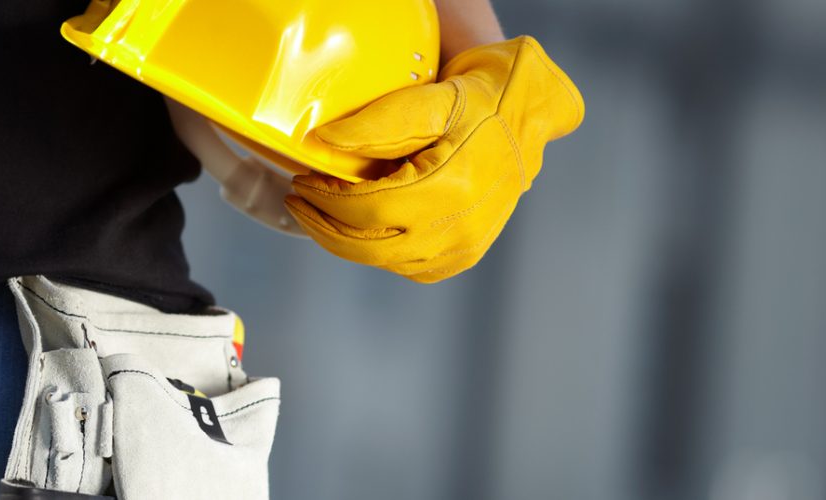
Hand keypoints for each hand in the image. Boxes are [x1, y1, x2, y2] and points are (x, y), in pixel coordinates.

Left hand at [285, 36, 584, 282]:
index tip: (300, 181)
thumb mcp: (430, 98)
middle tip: (297, 202)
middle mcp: (461, 227)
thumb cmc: (481, 98)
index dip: (325, 201)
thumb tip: (321, 143)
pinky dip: (380, 252)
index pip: (368, 210)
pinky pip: (410, 268)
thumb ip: (376, 124)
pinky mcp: (467, 254)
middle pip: (370, 247)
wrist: (528, 113)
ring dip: (346, 241)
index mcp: (452, 188)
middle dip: (324, 227)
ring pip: (386, 262)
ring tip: (323, 212)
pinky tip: (364, 228)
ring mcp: (466, 247)